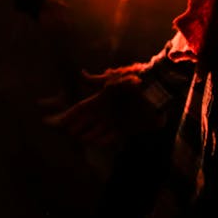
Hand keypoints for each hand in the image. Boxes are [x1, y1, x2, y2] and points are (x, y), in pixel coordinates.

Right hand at [45, 75, 165, 146]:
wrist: (155, 88)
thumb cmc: (134, 80)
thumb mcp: (113, 78)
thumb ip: (97, 80)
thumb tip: (82, 74)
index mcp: (101, 99)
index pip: (82, 109)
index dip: (71, 115)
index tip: (61, 122)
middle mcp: (106, 112)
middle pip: (88, 122)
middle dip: (78, 127)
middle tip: (69, 133)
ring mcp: (116, 121)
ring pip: (98, 131)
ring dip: (90, 135)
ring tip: (81, 140)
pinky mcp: (127, 128)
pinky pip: (113, 137)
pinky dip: (104, 140)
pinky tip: (96, 143)